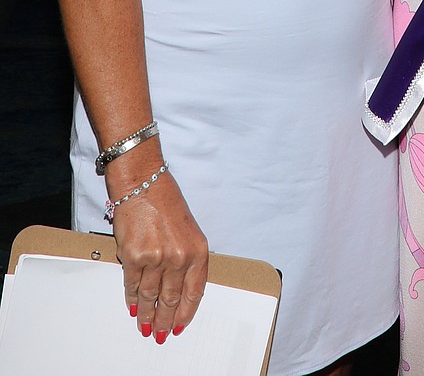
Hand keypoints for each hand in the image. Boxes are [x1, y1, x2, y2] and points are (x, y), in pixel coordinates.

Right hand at [112, 171, 208, 341]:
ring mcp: (156, 258)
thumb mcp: (188, 231)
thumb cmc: (166, 202)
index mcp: (198, 250)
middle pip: (172, 299)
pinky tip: (132, 307)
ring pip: (151, 296)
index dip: (186, 313)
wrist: (144, 183)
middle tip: (161, 333)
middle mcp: (179, 257)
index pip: (195, 292)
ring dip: (147, 315)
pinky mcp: (134, 256)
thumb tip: (176, 289)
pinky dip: (131, 299)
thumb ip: (186, 260)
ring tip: (145, 326)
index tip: (181, 325)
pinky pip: (132, 285)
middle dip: (166, 320)